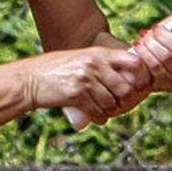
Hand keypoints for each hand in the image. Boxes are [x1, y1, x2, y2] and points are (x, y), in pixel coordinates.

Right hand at [23, 47, 150, 125]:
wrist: (30, 79)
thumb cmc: (57, 69)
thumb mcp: (82, 58)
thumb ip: (103, 63)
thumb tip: (129, 78)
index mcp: (99, 53)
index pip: (133, 61)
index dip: (141, 75)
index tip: (139, 85)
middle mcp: (95, 64)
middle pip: (125, 88)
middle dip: (124, 99)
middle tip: (119, 103)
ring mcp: (86, 79)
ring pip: (112, 102)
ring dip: (110, 110)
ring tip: (104, 109)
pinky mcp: (76, 95)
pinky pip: (98, 112)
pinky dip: (99, 118)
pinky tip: (97, 116)